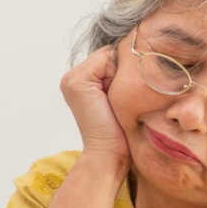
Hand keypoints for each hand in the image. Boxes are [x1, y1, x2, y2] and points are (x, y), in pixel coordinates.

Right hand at [60, 43, 129, 164]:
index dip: (122, 71)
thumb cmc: (119, 131)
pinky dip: (116, 75)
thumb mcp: (117, 98)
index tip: (125, 94)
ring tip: (116, 100)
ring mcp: (71, 79)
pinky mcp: (78, 82)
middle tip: (120, 98)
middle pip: (107, 54)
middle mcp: (70, 78)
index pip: (107, 58)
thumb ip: (116, 76)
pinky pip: (105, 60)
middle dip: (121, 70)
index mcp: (78, 82)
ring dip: (120, 74)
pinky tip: (113, 97)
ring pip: (107, 56)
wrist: (109, 153)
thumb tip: (136, 54)